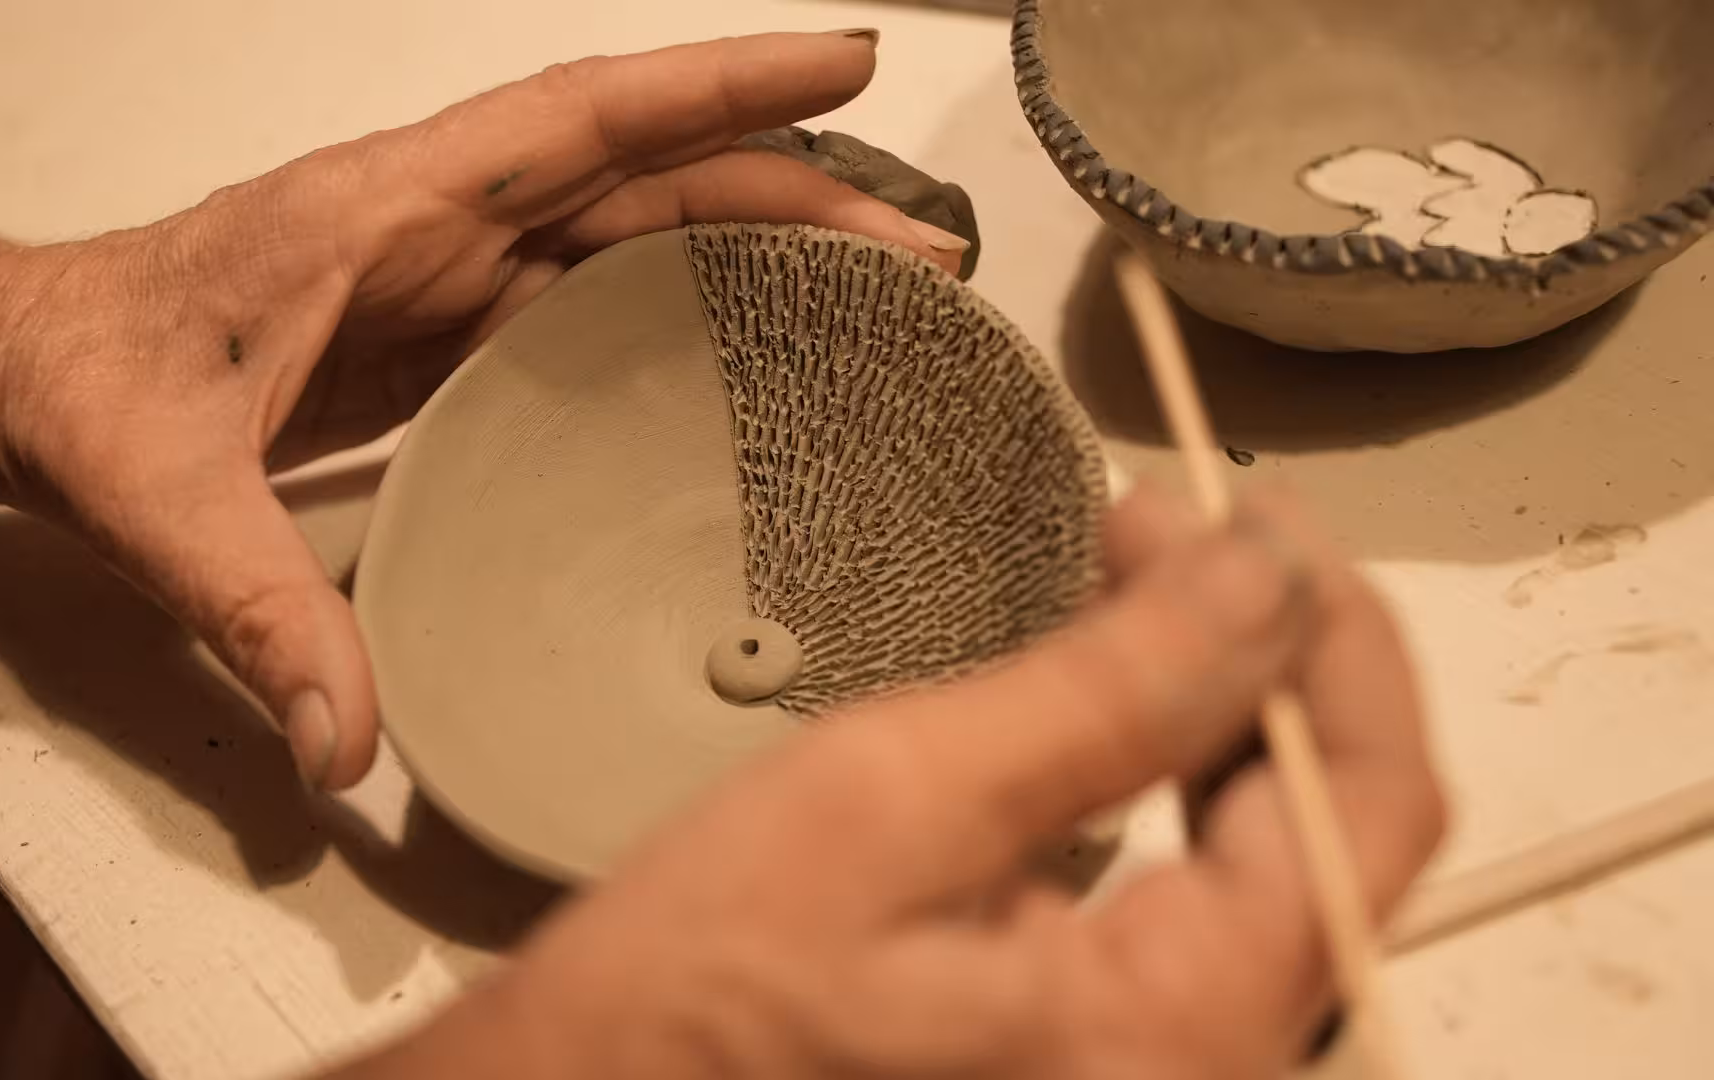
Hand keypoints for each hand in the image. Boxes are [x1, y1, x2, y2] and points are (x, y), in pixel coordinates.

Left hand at [0, 31, 969, 788]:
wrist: (25, 369)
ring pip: (635, 232)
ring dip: (757, 246)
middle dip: (790, 193)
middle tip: (921, 250)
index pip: (582, 122)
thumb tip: (342, 742)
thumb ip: (254, 608)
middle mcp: (438, 223)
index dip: (716, 88)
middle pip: (647, 180)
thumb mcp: (156, 495)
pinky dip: (688, 306)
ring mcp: (450, 272)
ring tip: (878, 295)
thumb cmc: (80, 385)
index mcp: (386, 211)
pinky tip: (754, 357)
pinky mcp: (451, 327)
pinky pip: (596, 296)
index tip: (837, 65)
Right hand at [354, 487, 1446, 1079]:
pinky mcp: (1106, 1064)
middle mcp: (1206, 1077)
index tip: (1249, 514)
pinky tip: (1118, 712)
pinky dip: (1179, 785)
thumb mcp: (894, 803)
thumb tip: (1267, 574)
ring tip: (1145, 590)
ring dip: (1229, 711)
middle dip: (1274, 655)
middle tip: (1173, 531)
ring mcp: (1160, 1076)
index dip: (1333, 631)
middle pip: (1337, 834)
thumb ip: (1109, 691)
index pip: (1369, 802)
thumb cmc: (695, 998)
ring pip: (1275, 864)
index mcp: (1181, 1036)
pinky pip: (1206, 909)